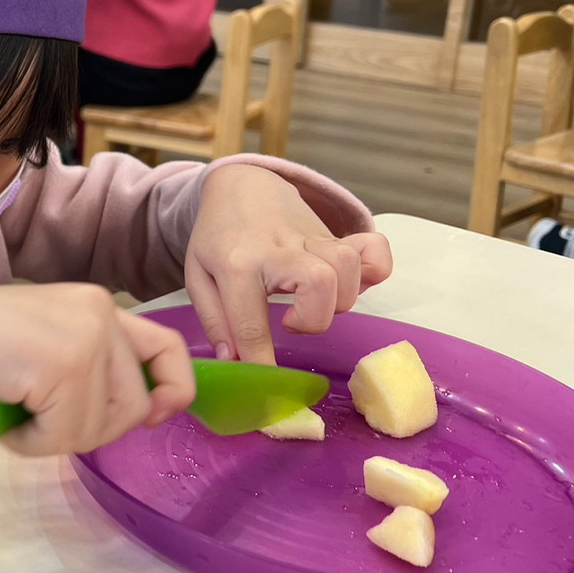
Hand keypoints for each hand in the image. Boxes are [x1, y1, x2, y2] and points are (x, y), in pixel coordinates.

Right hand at [0, 283, 195, 455]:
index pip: (167, 348)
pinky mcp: (65, 369)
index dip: (173, 390)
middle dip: (90, 430)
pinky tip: (3, 418)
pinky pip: (63, 436)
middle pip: (134, 405)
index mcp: (98, 305)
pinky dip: (30, 442)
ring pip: (100, 428)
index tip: (152, 417)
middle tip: (41, 421)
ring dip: (54, 438)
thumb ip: (88, 364)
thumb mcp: (44, 342)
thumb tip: (136, 413)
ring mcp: (86, 341)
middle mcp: (101, 316)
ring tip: (15, 415)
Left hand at [185, 164, 392, 364]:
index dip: (261, 362)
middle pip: (319, 284)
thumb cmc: (217, 238)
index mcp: (236, 264)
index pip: (251, 324)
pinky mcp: (335, 235)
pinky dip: (375, 271)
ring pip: (347, 268)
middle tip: (291, 321)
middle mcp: (278, 249)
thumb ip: (216, 322)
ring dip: (339, 299)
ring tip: (312, 303)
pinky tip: (353, 283)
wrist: (239, 186)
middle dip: (313, 319)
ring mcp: (311, 238)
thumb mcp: (198, 277)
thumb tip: (235, 362)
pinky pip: (374, 250)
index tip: (268, 386)